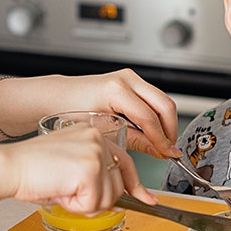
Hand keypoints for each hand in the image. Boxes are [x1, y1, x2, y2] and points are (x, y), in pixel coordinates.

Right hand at [7, 125, 156, 213]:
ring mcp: (96, 152)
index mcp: (91, 133)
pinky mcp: (90, 169)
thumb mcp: (68, 168)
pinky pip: (94, 203)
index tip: (147, 199)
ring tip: (60, 188)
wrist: (9, 167)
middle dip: (97, 199)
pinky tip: (59, 191)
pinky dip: (76, 206)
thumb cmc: (29, 169)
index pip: (125, 162)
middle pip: (118, 185)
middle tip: (67, 192)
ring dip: (84, 203)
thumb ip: (95, 177)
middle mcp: (97, 139)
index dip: (135, 186)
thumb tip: (120, 200)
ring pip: (109, 197)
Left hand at [42, 70, 181, 157]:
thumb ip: (134, 141)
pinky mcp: (131, 81)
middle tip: (168, 149)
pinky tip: (152, 131)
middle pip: (165, 105)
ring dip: (166, 123)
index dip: (162, 138)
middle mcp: (126, 79)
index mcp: (115, 90)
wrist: (60, 96)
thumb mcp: (103, 132)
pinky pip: (154, 99)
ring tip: (161, 143)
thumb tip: (157, 150)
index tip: (168, 153)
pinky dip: (157, 116)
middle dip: (170, 130)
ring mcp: (130, 77)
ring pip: (162, 101)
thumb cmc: (73, 111)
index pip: (149, 117)